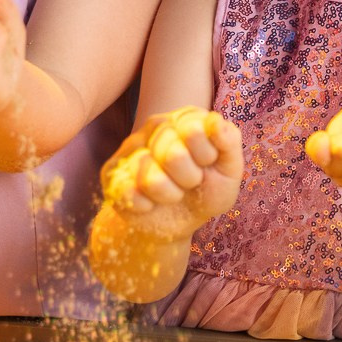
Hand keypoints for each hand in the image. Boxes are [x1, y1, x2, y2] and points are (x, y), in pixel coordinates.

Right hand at [97, 107, 242, 243]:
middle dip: (189, 177)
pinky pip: (128, 191)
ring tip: (174, 193)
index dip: (206, 154)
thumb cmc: (206, 191)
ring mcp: (130, 149)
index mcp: (185, 118)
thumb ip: (229, 142)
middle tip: (191, 181)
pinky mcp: (112, 174)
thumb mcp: (228, 170)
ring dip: (170, 193)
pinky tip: (151, 203)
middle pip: (172, 153)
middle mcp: (154, 127)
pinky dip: (147, 205)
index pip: (193, 128)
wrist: (178, 223)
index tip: (208, 162)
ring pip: (149, 174)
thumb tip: (215, 120)